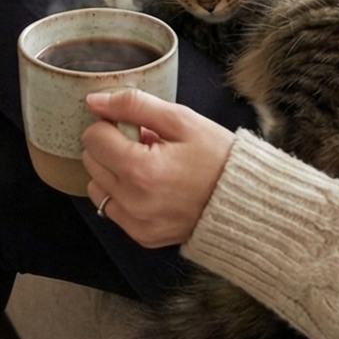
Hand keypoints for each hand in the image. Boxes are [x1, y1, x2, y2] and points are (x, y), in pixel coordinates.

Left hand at [80, 89, 234, 246]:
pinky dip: (123, 194)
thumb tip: (95, 101)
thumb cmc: (219, 158)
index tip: (137, 126)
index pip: (93, 137)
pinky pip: (112, 209)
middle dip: (112, 147)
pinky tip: (152, 186)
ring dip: (114, 171)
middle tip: (148, 145)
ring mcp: (136, 223)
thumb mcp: (182, 120)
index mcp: (140, 170)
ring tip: (150, 166)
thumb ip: (134, 105)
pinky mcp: (142, 236)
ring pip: (97, 186)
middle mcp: (132, 201)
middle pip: (92, 161)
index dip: (112, 124)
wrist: (247, 202)